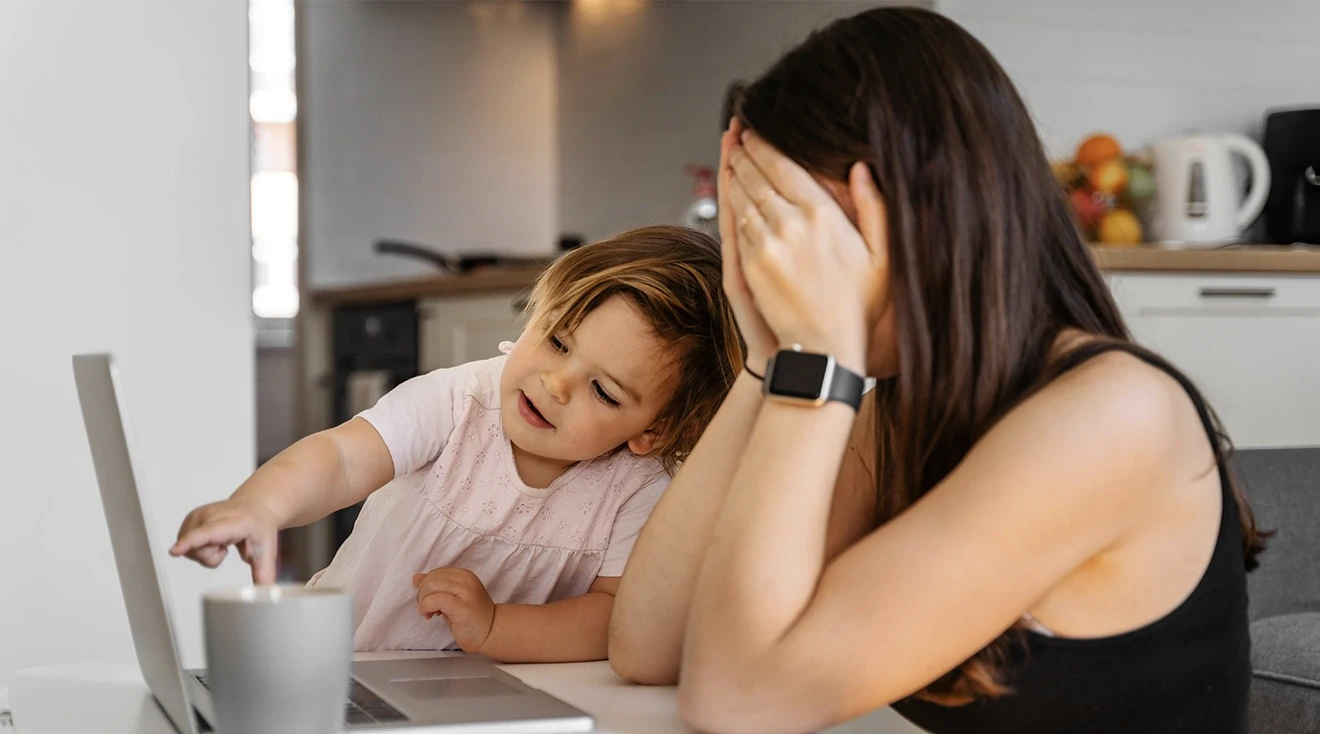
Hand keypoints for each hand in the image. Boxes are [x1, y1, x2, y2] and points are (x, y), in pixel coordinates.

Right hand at [171, 497, 280, 583]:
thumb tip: (265, 594)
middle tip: (227, 546)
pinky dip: (198, 548)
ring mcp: (196, 516)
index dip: (190, 543)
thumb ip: (264, 574)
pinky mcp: (188, 519)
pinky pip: (185, 546)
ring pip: (189, 550)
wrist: (254, 508)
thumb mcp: (266, 551)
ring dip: (204, 553)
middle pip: (197, 551)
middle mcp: (210, 515)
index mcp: (230, 522)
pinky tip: (212, 540)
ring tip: (220, 542)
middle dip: (211, 557)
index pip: (207, 534)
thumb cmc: (258, 527)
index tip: (175, 551)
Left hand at [413, 568, 495, 653]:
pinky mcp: (463, 607)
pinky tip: (428, 614)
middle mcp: (466, 580)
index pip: (436, 573)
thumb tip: (416, 577)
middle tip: (425, 608)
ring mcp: (466, 592)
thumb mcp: (451, 598)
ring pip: (433, 586)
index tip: (427, 600)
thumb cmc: (470, 617)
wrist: (490, 633)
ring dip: (423, 600)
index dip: (425, 586)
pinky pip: (437, 599)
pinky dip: (426, 606)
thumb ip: (436, 587)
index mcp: (464, 575)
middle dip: (422, 593)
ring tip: (428, 613)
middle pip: (432, 578)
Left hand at [726, 130, 889, 374]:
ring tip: (732, 157)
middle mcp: (791, 225)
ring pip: (742, 198)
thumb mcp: (882, 256)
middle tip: (738, 137)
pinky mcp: (748, 265)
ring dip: (734, 175)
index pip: (785, 167)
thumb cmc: (858, 306)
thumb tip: (861, 168)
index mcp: (823, 216)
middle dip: (746, 155)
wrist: (823, 348)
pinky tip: (729, 193)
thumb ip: (873, 207)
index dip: (766, 147)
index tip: (756, 133)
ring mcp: (766, 245)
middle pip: (758, 178)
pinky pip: (735, 225)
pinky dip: (730, 204)